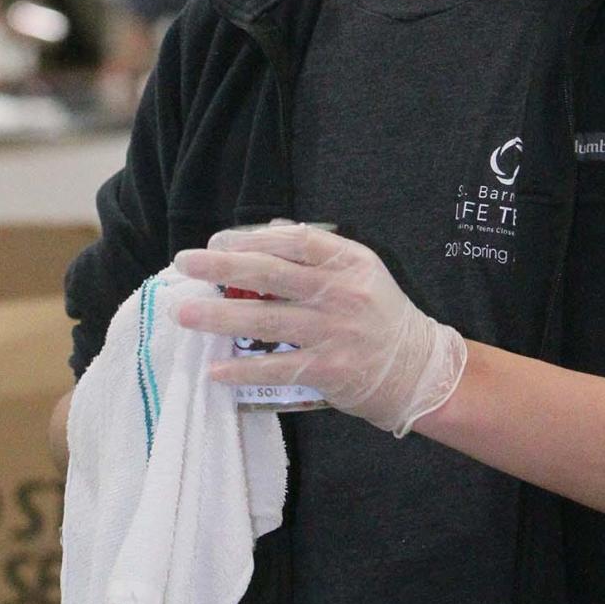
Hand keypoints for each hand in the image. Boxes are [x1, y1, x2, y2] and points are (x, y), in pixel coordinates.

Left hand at [172, 223, 466, 436]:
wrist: (420, 369)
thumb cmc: (382, 316)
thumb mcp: (362, 272)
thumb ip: (319, 253)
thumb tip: (265, 233)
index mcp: (350, 262)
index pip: (295, 240)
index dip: (252, 238)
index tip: (217, 241)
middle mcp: (342, 293)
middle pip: (272, 274)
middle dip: (222, 267)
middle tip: (185, 263)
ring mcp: (335, 332)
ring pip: (266, 320)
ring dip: (220, 316)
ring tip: (184, 313)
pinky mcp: (329, 370)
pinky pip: (277, 368)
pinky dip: (244, 369)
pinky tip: (214, 369)